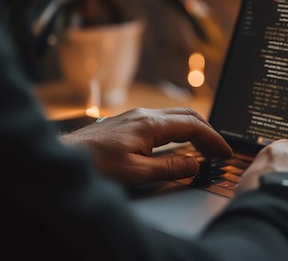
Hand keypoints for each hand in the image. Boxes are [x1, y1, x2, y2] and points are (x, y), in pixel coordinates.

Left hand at [59, 107, 231, 185]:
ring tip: (203, 148)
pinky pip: (162, 121)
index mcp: (150, 124)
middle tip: (219, 149)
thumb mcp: (135, 172)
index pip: (193, 126)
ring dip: (193, 130)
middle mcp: (144, 114)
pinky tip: (177, 145)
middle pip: (187, 115)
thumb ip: (169, 168)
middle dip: (208, 131)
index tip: (225, 152)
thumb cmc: (93, 164)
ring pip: (175, 117)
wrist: (62, 156)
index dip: (213, 139)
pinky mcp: (128, 122)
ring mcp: (135, 116)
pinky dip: (178, 131)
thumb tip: (194, 164)